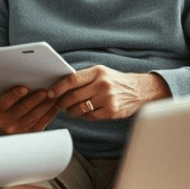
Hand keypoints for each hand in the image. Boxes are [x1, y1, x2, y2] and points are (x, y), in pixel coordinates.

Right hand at [0, 85, 57, 134]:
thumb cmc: (2, 108)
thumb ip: (9, 93)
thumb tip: (29, 82)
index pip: (6, 101)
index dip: (15, 94)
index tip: (24, 88)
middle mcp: (4, 122)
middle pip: (22, 109)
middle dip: (35, 99)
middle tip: (46, 91)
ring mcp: (16, 131)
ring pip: (34, 117)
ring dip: (45, 106)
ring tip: (53, 97)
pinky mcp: (28, 135)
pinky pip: (40, 124)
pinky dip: (49, 114)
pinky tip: (54, 106)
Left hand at [48, 66, 169, 120]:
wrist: (139, 90)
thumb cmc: (114, 81)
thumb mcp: (100, 73)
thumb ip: (83, 78)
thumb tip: (60, 86)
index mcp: (97, 72)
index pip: (72, 80)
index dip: (58, 87)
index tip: (50, 93)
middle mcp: (102, 84)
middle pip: (73, 96)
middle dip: (61, 102)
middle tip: (57, 104)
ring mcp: (108, 98)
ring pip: (80, 108)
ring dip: (71, 111)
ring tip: (69, 110)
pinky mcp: (112, 111)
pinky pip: (90, 116)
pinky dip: (83, 116)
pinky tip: (83, 113)